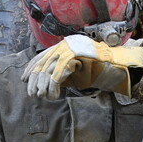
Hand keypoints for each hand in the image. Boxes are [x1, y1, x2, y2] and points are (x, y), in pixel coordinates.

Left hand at [21, 34, 142, 99]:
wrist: (118, 66)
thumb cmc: (99, 70)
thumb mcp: (77, 70)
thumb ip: (63, 72)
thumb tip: (46, 82)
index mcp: (64, 45)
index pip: (42, 55)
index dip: (31, 68)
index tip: (24, 80)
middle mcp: (65, 44)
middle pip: (42, 62)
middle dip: (34, 80)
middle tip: (32, 93)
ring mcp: (70, 49)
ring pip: (47, 69)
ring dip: (43, 86)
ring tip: (42, 97)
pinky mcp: (75, 56)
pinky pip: (57, 73)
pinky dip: (53, 86)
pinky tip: (54, 95)